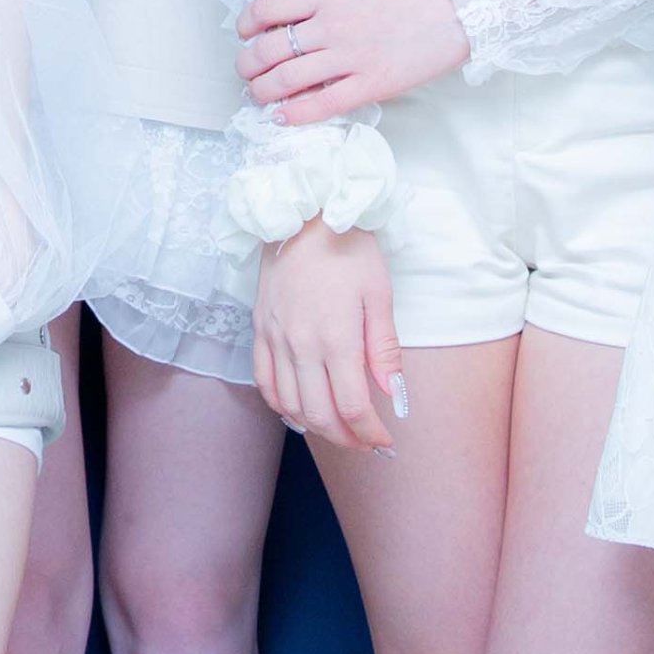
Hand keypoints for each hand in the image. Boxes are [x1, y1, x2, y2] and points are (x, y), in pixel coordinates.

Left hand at [239, 0, 467, 122]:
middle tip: (249, 73)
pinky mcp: (371, 84)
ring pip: (284, 80)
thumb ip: (326, 4)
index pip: (265, 8)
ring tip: (260, 96)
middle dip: (247, 66)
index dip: (245, 25)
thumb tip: (295, 26)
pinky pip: (319, 105)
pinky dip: (292, 114)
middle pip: (266, 50)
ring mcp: (350, 56)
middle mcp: (331, 24)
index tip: (245, 34)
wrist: (460, 5)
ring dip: (262, 92)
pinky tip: (281, 117)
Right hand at [251, 222, 403, 451]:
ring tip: (337, 428)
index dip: (370, 432)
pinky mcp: (259, 328)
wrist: (303, 211)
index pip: (352, 406)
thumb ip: (383, 349)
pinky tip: (298, 408)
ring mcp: (275, 338)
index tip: (385, 440)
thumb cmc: (348, 247)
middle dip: (345, 437)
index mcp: (335, 337)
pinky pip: (264, 380)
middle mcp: (300, 345)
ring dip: (314, 425)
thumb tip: (393, 394)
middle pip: (318, 414)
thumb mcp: (378, 294)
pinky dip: (281, 404)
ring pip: (289, 404)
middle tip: (365, 442)